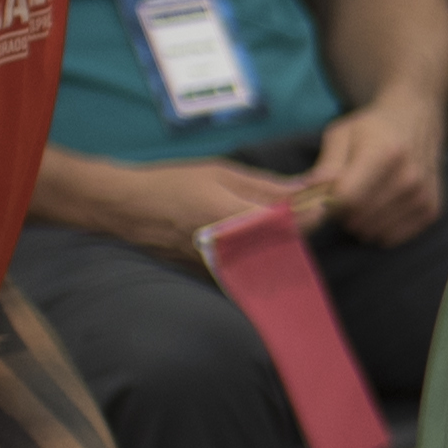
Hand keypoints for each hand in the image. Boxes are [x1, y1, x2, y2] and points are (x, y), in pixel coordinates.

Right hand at [66, 152, 312, 262]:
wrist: (125, 209)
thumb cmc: (171, 183)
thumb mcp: (220, 173)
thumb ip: (264, 185)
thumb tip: (304, 188)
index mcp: (234, 218)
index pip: (291, 224)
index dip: (313, 214)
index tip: (322, 202)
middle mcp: (229, 248)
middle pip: (283, 245)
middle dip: (299, 228)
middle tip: (304, 208)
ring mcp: (220, 265)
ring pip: (267, 258)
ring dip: (281, 242)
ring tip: (280, 222)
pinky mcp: (210, 274)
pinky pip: (247, 267)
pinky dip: (260, 254)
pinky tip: (258, 238)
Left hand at [309, 98, 447, 245]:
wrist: (418, 120)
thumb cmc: (373, 128)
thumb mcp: (342, 134)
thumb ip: (327, 163)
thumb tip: (308, 191)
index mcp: (384, 153)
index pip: (346, 199)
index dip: (328, 201)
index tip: (328, 191)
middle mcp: (409, 177)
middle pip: (358, 218)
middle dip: (343, 213)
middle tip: (347, 194)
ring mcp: (422, 195)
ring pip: (373, 231)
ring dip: (361, 222)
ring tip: (364, 199)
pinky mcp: (431, 209)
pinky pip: (392, 237)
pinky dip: (380, 228)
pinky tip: (381, 208)